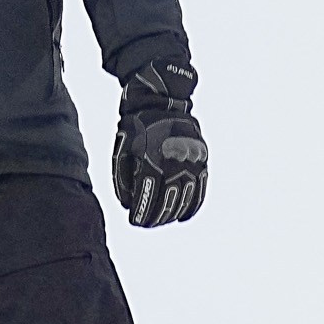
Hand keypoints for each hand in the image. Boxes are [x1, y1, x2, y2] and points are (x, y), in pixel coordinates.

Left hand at [111, 57, 207, 227]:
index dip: (141, 213)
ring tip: (162, 221)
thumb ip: (123, 178)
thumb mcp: (123, 149)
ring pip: (185, 198)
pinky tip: (183, 215)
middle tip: (148, 224)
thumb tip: (128, 204)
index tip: (136, 222)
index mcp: (151, 160)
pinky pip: (200, 188)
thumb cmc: (136, 127)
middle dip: (156, 217)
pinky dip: (192, 205)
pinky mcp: (201, 159)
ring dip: (173, 213)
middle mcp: (173, 162)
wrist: (162, 100)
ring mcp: (190, 161)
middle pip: (167, 200)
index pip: (148, 196)